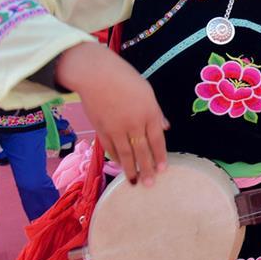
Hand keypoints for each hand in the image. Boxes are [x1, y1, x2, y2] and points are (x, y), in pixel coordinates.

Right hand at [56, 42, 168, 186]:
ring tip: (134, 182)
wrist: (96, 74)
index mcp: (148, 113)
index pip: (156, 140)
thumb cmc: (124, 78)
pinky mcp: (101, 129)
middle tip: (150, 184)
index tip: (163, 170)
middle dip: (146, 169)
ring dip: (130, 169)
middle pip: (142, 151)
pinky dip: (115, 157)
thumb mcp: (147, 92)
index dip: (160, 156)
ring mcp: (116, 128)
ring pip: (125, 153)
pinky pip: (110, 148)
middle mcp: (133, 123)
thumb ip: (155, 112)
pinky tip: (120, 165)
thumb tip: (165, 128)